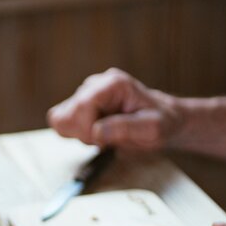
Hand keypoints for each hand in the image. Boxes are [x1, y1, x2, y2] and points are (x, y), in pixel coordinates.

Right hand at [48, 68, 183, 151]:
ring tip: (103, 134)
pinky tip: (95, 133)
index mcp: (113, 84)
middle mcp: (95, 84)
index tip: (105, 141)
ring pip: (60, 119)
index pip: (81, 106)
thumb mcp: (153, 128)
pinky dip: (75, 133)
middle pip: (65, 114)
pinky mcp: (79, 104)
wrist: (165, 120)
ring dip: (79, 134)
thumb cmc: (162, 123)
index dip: (88, 129)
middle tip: (106, 139)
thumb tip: (96, 131)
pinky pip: (61, 122)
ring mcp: (85, 93)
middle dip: (83, 133)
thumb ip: (126, 129)